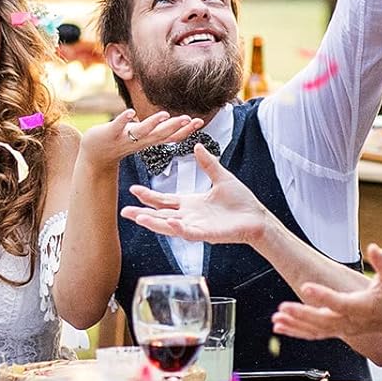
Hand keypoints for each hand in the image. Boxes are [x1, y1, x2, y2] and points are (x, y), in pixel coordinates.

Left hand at [81, 107, 203, 173]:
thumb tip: (176, 120)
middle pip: (161, 135)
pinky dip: (124, 119)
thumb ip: (158, 130)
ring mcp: (125, 138)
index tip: (200, 121)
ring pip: (142, 132)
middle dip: (176, 126)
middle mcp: (140, 141)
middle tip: (190, 119)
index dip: (185, 130)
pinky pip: (118, 126)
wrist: (95, 155)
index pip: (170, 137)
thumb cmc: (121, 141)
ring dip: (153, 123)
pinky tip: (131, 112)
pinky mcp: (111, 133)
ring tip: (165, 114)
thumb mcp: (143, 137)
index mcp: (149, 141)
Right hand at [121, 144, 267, 246]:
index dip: (148, 196)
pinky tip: (169, 222)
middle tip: (124, 211)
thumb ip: (208, 163)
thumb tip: (197, 145)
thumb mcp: (221, 177)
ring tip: (138, 218)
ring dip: (154, 223)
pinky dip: (178, 228)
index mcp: (190, 203)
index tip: (133, 189)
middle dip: (142, 213)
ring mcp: (197, 227)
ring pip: (169, 226)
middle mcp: (189, 217)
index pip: (164, 200)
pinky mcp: (207, 235)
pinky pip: (189, 232)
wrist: (257, 218)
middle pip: (160, 215)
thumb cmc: (241, 201)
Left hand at [273, 243, 381, 343]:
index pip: (339, 303)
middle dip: (301, 315)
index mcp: (361, 307)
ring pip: (315, 330)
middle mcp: (349, 321)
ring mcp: (342, 329)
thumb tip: (374, 248)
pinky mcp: (337, 331)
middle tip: (283, 308)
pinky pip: (314, 334)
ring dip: (295, 325)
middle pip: (322, 321)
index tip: (305, 287)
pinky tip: (280, 326)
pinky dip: (296, 331)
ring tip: (277, 319)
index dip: (323, 296)